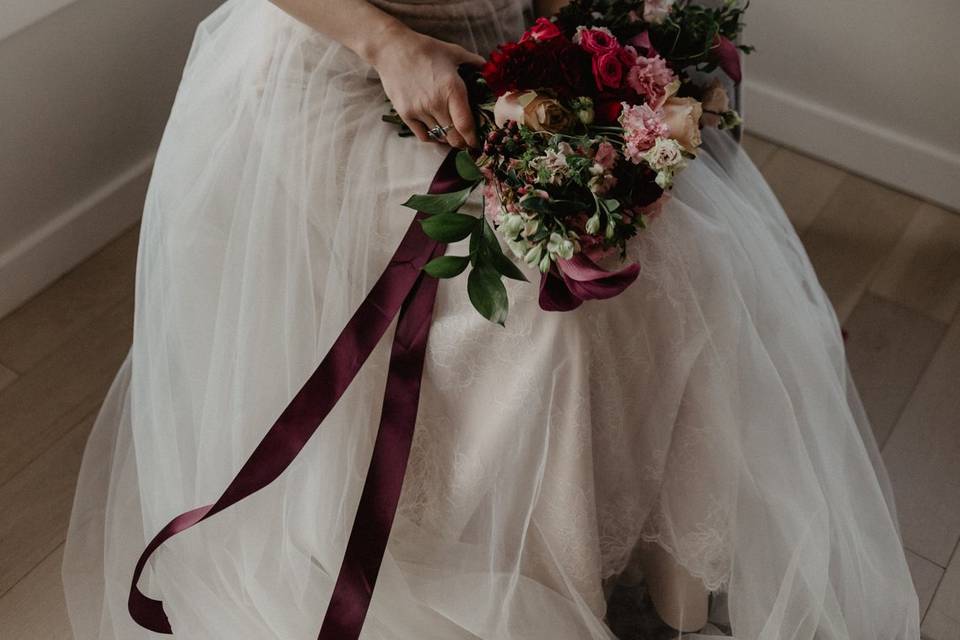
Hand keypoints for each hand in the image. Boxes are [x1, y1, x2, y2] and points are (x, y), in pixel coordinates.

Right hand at [371, 28, 485, 147]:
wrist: (392, 49)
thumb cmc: (425, 49)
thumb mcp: (453, 52)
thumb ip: (474, 62)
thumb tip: (488, 69)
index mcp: (452, 89)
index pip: (466, 126)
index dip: (473, 139)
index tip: (477, 142)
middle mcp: (436, 104)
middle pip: (454, 137)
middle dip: (463, 142)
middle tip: (466, 141)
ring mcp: (419, 110)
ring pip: (440, 137)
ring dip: (448, 138)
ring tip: (452, 133)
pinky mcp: (406, 114)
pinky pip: (423, 135)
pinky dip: (432, 136)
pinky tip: (436, 131)